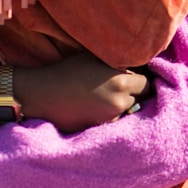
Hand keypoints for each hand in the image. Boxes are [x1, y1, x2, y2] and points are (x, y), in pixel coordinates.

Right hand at [14, 53, 149, 132]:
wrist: (41, 96)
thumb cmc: (66, 72)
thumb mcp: (94, 58)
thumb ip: (118, 62)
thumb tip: (135, 64)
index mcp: (121, 81)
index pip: (147, 83)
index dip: (140, 79)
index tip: (132, 76)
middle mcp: (120, 102)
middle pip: (140, 99)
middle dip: (133, 93)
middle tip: (116, 86)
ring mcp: (111, 118)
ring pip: (127, 111)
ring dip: (121, 104)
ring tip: (102, 96)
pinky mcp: (100, 129)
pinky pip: (114, 121)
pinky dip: (110, 115)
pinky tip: (95, 107)